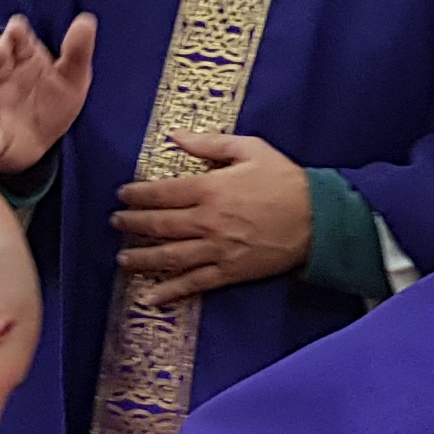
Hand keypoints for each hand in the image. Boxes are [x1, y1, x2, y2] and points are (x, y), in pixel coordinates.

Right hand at [0, 14, 94, 174]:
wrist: (42, 142)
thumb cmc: (54, 102)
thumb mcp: (74, 78)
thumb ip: (78, 52)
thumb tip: (86, 21)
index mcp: (24, 59)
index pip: (15, 39)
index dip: (14, 32)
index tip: (17, 29)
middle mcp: (4, 77)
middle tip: (2, 54)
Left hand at [112, 133, 311, 305]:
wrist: (318, 219)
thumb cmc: (284, 180)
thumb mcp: (250, 149)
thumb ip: (210, 144)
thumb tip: (175, 136)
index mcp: (211, 189)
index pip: (163, 193)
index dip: (138, 194)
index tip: (122, 194)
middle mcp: (208, 221)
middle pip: (160, 225)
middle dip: (132, 225)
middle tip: (115, 223)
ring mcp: (217, 250)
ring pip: (170, 257)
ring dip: (143, 259)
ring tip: (123, 260)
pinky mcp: (229, 272)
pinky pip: (194, 284)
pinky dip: (171, 292)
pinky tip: (151, 297)